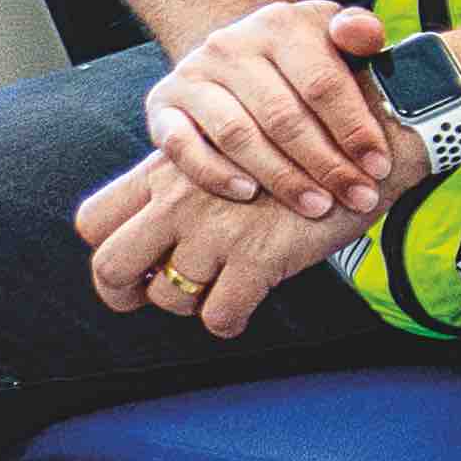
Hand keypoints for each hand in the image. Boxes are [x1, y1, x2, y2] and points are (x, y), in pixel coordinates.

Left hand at [68, 145, 370, 340]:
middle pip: (109, 265)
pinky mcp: (257, 255)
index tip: (136, 262)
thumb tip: (163, 227)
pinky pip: (219, 315)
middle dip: (122, 293)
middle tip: (150, 295)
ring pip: (168, 297)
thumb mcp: (230, 146)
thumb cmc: (304, 145)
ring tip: (222, 289)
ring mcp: (215, 228)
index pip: (94, 219)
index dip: (107, 248)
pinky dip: (230, 320)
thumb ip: (189, 179)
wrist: (366, 140)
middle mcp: (179, 198)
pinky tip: (248, 305)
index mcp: (166, 168)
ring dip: (192, 303)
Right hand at [144, 0, 403, 228]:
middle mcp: (231, 46)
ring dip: (280, 176)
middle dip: (325, 163)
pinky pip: (182, 146)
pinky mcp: (163, 104)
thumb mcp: (333, 34)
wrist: (236, 53)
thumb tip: (362, 35)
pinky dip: (214, 173)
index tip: (379, 167)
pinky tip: (248, 194)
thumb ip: (359, 32)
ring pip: (238, 134)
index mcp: (281, 25)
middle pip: (283, 115)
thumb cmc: (301, 56)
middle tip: (357, 197)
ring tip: (317, 205)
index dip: (355, 129)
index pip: (322, 83)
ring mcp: (193, 75)